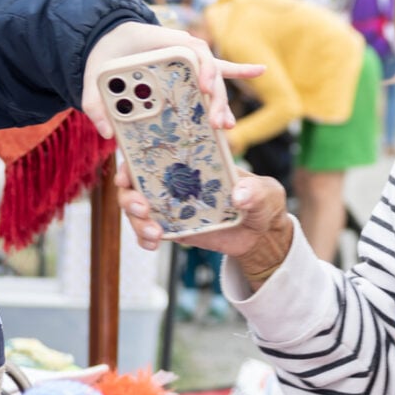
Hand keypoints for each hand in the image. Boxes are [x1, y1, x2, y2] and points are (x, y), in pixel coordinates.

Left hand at [82, 24, 261, 137]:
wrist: (107, 36)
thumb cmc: (104, 53)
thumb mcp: (93, 74)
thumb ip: (94, 101)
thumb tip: (107, 132)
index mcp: (163, 43)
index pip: (193, 51)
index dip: (203, 69)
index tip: (205, 88)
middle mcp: (181, 49)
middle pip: (208, 71)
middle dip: (216, 98)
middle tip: (218, 124)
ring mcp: (187, 60)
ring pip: (213, 78)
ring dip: (221, 101)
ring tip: (226, 126)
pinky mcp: (189, 70)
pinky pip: (218, 69)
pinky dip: (239, 69)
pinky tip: (262, 70)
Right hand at [118, 162, 294, 274]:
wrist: (261, 233)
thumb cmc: (262, 200)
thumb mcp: (265, 192)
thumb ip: (255, 191)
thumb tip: (239, 196)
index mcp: (192, 159)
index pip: (156, 151)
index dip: (133, 158)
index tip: (129, 170)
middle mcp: (174, 179)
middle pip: (135, 181)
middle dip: (130, 194)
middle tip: (143, 207)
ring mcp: (171, 203)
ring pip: (137, 209)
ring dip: (136, 220)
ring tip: (155, 232)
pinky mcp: (173, 226)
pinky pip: (149, 232)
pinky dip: (145, 238)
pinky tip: (154, 243)